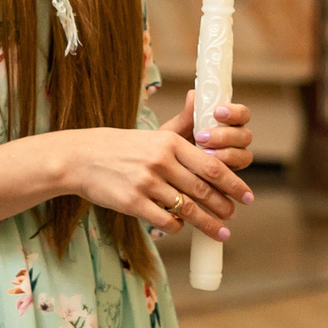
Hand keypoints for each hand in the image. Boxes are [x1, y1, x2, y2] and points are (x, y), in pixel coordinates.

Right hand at [62, 126, 253, 242]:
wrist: (81, 157)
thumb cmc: (121, 147)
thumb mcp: (153, 134)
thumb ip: (181, 124)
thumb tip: (198, 96)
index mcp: (170, 143)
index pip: (212, 166)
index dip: (234, 184)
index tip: (246, 195)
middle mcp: (161, 161)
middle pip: (204, 189)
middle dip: (224, 206)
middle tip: (234, 216)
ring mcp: (146, 183)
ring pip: (187, 209)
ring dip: (208, 223)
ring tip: (220, 231)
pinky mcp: (133, 203)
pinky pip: (165, 220)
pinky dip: (177, 226)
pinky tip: (180, 227)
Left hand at [158, 91, 255, 171]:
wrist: (164, 172)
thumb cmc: (170, 147)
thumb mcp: (174, 131)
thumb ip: (186, 116)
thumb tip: (194, 95)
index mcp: (227, 123)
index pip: (242, 114)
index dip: (235, 112)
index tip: (217, 112)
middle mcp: (234, 140)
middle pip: (245, 135)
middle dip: (225, 136)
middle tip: (202, 137)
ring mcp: (234, 159)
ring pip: (244, 155)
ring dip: (225, 154)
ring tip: (204, 155)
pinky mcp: (229, 177)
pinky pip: (235, 175)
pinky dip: (223, 172)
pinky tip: (206, 171)